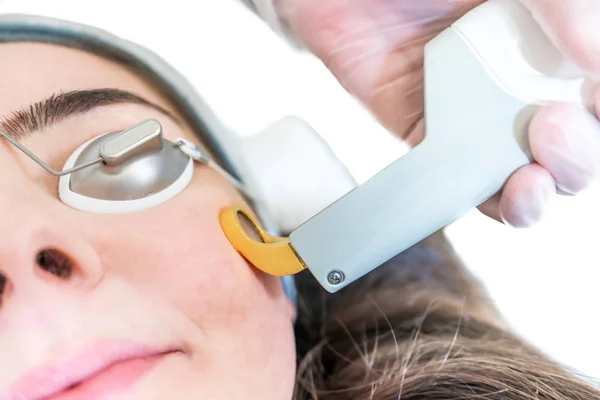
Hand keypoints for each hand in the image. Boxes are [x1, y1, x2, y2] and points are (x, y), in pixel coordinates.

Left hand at [276, 0, 599, 227]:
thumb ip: (561, 6)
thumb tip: (597, 59)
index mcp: (549, 44)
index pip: (591, 96)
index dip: (598, 110)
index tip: (595, 100)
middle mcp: (517, 85)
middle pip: (568, 147)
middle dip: (575, 156)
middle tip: (553, 129)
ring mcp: (472, 116)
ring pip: (518, 176)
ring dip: (535, 193)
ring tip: (528, 180)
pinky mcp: (425, 136)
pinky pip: (454, 181)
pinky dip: (474, 198)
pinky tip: (488, 191)